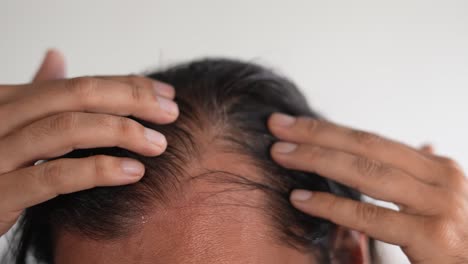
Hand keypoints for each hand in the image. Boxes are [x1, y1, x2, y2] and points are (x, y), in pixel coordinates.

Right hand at [0, 50, 178, 235]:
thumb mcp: (13, 124)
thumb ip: (38, 97)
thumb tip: (57, 57)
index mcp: (10, 100)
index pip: (79, 84)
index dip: (126, 86)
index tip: (165, 94)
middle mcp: (2, 118)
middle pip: (77, 96)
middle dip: (131, 100)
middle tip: (171, 112)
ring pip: (67, 129)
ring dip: (122, 132)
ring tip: (158, 143)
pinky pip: (55, 175)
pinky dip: (99, 170)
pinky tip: (134, 171)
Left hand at [268, 113, 467, 263]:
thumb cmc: (459, 236)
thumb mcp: (443, 198)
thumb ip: (423, 174)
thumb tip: (424, 143)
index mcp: (436, 167)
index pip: (370, 140)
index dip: (327, 129)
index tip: (291, 123)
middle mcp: (440, 179)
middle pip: (364, 148)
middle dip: (315, 135)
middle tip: (276, 127)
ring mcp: (438, 206)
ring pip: (365, 174)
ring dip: (317, 160)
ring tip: (281, 154)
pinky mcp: (432, 237)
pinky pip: (370, 217)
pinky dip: (331, 206)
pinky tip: (301, 199)